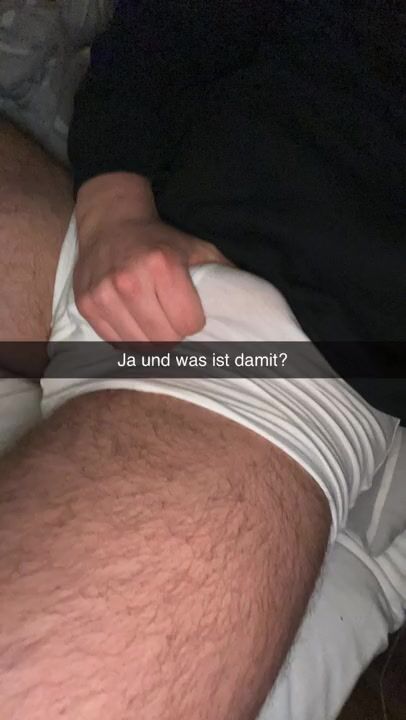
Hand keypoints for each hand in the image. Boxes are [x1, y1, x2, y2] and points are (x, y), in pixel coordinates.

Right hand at [74, 173, 229, 341]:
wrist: (110, 223)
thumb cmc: (160, 241)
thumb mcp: (196, 248)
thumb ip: (222, 274)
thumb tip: (252, 302)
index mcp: (162, 265)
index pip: (188, 324)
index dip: (193, 322)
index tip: (190, 313)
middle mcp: (130, 280)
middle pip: (164, 340)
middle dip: (173, 336)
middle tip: (172, 322)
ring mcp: (104, 294)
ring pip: (139, 347)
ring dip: (151, 342)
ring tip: (154, 325)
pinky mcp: (86, 304)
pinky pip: (115, 343)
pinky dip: (129, 340)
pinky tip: (134, 323)